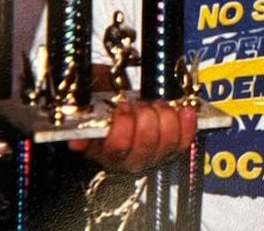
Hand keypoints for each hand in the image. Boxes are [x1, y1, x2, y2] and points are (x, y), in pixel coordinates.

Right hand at [68, 101, 197, 172]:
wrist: (122, 109)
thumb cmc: (105, 109)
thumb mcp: (89, 113)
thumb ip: (81, 124)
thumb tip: (75, 142)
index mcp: (107, 153)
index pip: (118, 147)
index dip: (123, 124)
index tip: (123, 105)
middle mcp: (132, 161)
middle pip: (146, 143)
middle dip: (146, 116)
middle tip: (141, 103)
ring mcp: (155, 156)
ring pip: (168, 141)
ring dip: (165, 116)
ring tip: (157, 104)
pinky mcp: (173, 149)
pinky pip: (185, 141)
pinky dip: (188, 124)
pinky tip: (185, 110)